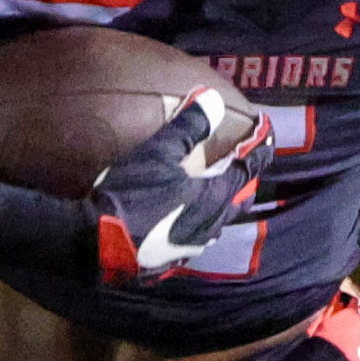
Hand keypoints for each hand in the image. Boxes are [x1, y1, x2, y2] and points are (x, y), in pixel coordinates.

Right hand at [0, 88, 274, 285]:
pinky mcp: (168, 261)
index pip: (249, 169)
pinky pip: (192, 242)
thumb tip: (214, 98)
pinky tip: (182, 223)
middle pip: (238, 200)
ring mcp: (190, 247)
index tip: (266, 136)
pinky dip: (195, 226)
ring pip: (217, 224)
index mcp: (215, 197)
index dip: (259, 150)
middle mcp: (211, 224)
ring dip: (220, 207)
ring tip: (213, 195)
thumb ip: (189, 126)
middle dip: (244, 182)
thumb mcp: (159, 152)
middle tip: (242, 167)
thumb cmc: (130, 192)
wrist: (93, 242)